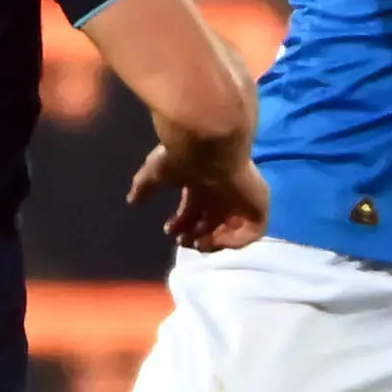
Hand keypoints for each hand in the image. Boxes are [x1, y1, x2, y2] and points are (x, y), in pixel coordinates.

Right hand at [127, 142, 269, 252]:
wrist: (210, 148)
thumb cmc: (184, 158)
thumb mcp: (156, 173)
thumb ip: (144, 186)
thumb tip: (132, 200)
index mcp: (204, 182)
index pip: (195, 208)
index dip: (182, 223)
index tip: (169, 231)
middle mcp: (224, 190)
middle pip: (213, 221)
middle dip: (196, 235)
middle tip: (183, 242)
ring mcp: (243, 198)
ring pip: (233, 229)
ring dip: (215, 241)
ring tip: (199, 243)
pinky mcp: (259, 205)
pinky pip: (253, 232)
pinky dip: (235, 240)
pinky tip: (216, 238)